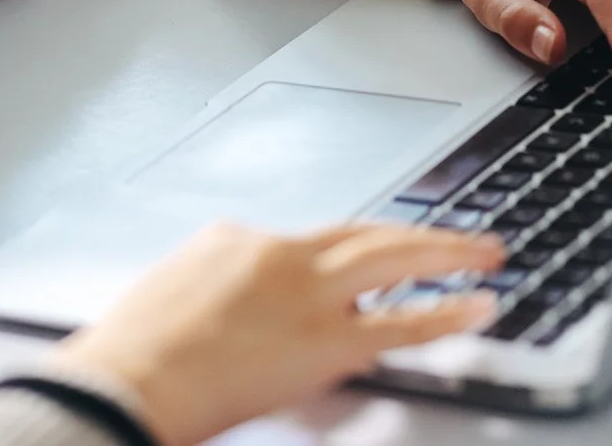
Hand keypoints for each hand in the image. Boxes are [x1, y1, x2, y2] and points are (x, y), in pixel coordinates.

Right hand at [55, 223, 503, 445]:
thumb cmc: (130, 356)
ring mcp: (309, 293)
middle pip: (363, 231)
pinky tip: (479, 304)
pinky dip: (447, 312)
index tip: (360, 264)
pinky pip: (403, 322)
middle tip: (456, 233)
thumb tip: (214, 310)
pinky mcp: (329, 340)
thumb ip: (205, 292)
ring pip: (395, 256)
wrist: (127, 380)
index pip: (301, 242)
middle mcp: (279, 253)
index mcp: (232, 241)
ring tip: (484, 253)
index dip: (336, 258)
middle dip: (414, 232)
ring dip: (446, 252)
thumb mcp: (164, 300)